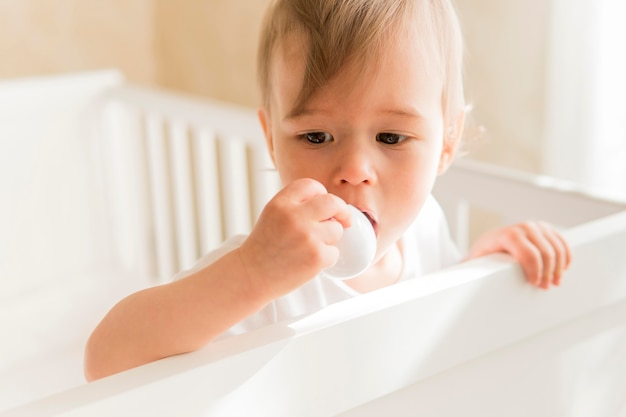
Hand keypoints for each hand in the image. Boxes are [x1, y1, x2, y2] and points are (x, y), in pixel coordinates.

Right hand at [237, 178, 350, 297]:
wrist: (251, 275)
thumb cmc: (264, 247)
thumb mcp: (273, 215)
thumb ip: (296, 205)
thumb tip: (332, 204)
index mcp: (281, 203)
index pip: (311, 185)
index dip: (321, 193)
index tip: (323, 204)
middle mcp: (293, 216)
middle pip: (332, 202)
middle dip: (342, 210)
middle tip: (344, 220)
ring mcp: (306, 236)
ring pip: (336, 229)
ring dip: (330, 239)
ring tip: (311, 248)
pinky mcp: (316, 256)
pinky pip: (334, 252)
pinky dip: (326, 258)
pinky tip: (308, 262)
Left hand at [466, 221, 571, 288]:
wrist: (488, 243)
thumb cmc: (483, 256)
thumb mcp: (478, 264)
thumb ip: (477, 272)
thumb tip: (469, 287)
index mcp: (505, 235)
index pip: (527, 251)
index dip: (534, 269)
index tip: (535, 283)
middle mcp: (522, 227)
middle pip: (545, 252)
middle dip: (548, 272)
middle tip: (545, 286)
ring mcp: (534, 226)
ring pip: (556, 247)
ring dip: (559, 267)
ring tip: (554, 281)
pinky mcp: (544, 229)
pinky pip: (561, 241)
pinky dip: (565, 256)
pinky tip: (563, 268)